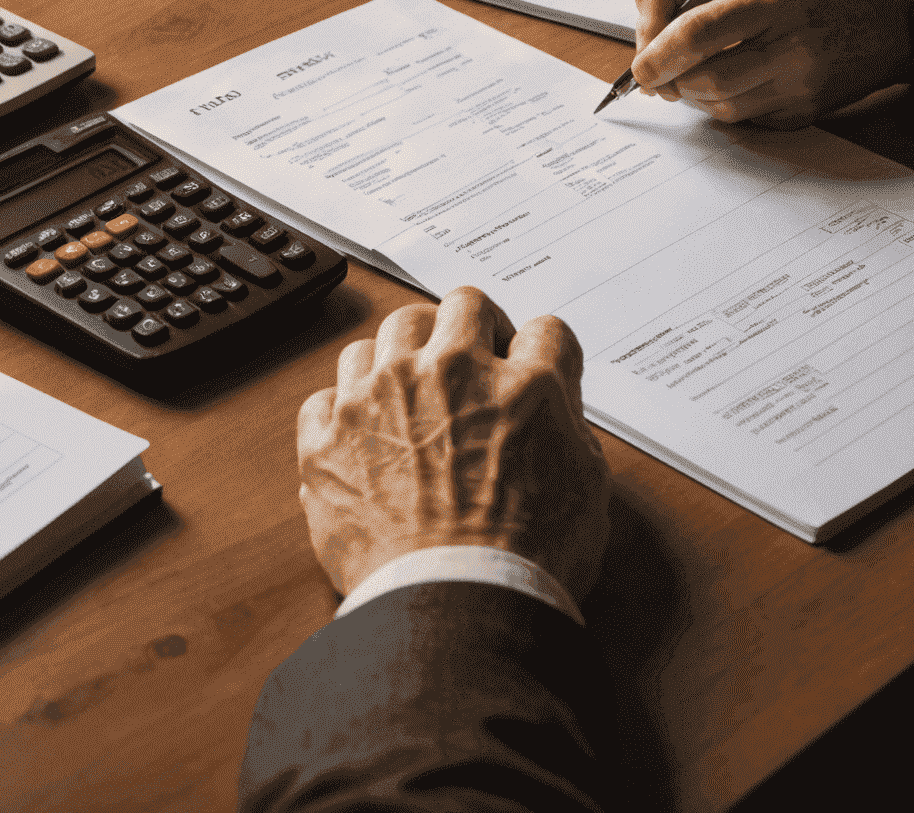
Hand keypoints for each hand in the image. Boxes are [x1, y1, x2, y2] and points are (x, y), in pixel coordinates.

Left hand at [297, 286, 610, 600]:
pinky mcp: (328, 436)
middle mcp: (447, 372)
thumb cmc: (524, 564)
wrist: (453, 608)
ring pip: (384, 335)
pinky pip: (326, 394)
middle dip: (470, 328)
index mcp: (521, 385)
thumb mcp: (588, 490)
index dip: (540, 349)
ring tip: (409, 398)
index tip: (528, 365)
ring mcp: (380, 397)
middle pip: (460, 304)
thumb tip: (553, 409)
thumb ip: (570, 429)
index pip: (543, 329)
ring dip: (400, 359)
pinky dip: (343, 410)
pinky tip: (361, 437)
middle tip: (470, 363)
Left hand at [630, 0, 913, 127]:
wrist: (888, 13)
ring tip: (693, 69)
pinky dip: (721, 103)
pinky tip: (730, 77)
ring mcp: (802, 83)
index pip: (700, 32)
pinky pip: (742, 118)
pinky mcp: (806, 111)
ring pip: (720, 107)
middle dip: (670, 80)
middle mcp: (794, 43)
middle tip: (657, 72)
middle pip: (706, 79)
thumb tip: (644, 33)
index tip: (640, 65)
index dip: (659, 54)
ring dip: (691, 94)